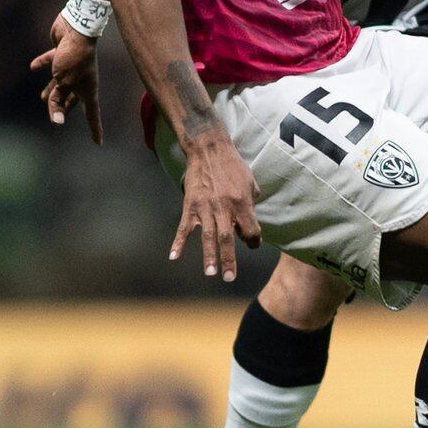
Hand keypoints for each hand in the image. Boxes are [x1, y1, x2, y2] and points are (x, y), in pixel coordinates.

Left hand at [32, 13, 102, 143]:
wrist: (76, 28)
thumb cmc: (74, 57)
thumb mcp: (64, 83)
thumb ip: (58, 100)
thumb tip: (56, 119)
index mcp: (87, 89)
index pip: (92, 114)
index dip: (95, 129)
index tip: (98, 142)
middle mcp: (81, 79)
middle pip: (72, 98)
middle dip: (64, 107)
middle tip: (58, 118)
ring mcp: (72, 66)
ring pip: (60, 83)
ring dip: (51, 90)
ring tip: (41, 97)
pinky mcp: (62, 54)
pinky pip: (51, 61)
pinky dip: (43, 64)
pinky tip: (33, 66)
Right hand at [172, 133, 260, 280]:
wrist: (209, 149)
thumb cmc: (233, 166)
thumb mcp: (250, 182)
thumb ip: (251, 204)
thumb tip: (247, 223)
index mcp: (242, 203)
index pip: (251, 229)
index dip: (254, 240)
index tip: (252, 244)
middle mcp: (224, 207)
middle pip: (228, 238)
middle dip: (229, 259)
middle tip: (230, 278)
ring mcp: (206, 207)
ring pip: (208, 236)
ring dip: (209, 256)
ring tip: (210, 273)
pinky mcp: (191, 204)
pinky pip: (184, 227)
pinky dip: (178, 242)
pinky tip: (174, 256)